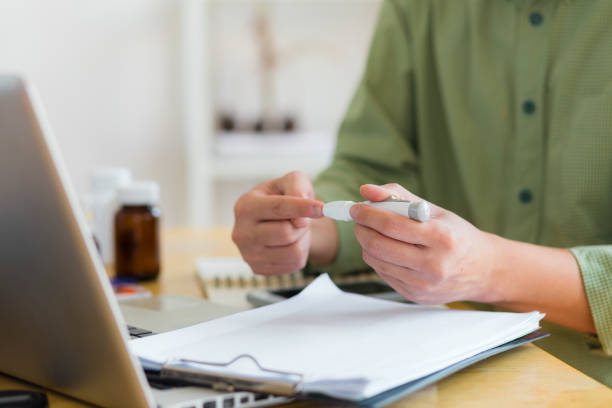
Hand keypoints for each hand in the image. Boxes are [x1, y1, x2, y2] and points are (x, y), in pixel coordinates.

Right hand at [232, 171, 323, 274]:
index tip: (322, 209)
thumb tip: (301, 218)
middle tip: (301, 218)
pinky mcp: (258, 269)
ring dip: (303, 239)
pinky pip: (293, 265)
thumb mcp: (291, 181)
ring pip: (293, 251)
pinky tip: (290, 243)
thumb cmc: (281, 196)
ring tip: (296, 230)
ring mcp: (248, 254)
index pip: (277, 208)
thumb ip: (297, 188)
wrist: (272, 219)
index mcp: (245, 206)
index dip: (302, 208)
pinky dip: (300, 253)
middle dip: (302, 225)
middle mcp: (241, 232)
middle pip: (286, 233)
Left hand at [352, 183, 496, 303]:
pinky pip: (383, 274)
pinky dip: (377, 259)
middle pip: (379, 245)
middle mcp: (434, 264)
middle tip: (359, 220)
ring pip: (377, 261)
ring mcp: (424, 284)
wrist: (482, 270)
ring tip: (371, 232)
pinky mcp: (415, 295)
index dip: (368, 215)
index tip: (356, 208)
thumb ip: (399, 197)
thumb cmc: (456, 235)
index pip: (392, 225)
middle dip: (362, 229)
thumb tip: (366, 190)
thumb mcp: (434, 211)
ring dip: (366, 244)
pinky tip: (385, 249)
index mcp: (442, 238)